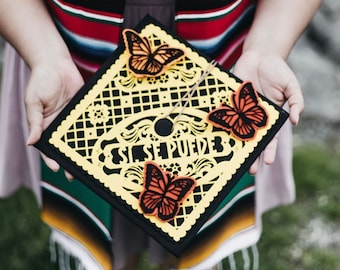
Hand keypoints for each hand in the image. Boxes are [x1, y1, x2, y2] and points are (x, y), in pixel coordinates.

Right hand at [25, 57, 83, 178]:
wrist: (56, 63)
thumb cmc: (40, 81)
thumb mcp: (33, 102)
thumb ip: (34, 122)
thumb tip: (30, 143)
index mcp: (46, 125)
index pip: (48, 146)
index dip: (52, 158)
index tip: (58, 169)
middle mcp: (60, 124)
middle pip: (66, 145)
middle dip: (71, 158)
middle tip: (77, 173)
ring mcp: (74, 118)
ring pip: (80, 137)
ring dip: (85, 149)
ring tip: (91, 162)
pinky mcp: (84, 110)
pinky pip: (90, 122)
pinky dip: (94, 131)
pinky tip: (101, 141)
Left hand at [233, 50, 303, 173]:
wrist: (260, 56)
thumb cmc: (278, 72)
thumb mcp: (292, 86)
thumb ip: (296, 102)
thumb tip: (296, 120)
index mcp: (270, 116)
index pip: (271, 138)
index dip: (270, 150)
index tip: (268, 162)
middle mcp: (254, 117)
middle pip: (253, 139)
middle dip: (252, 155)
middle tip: (249, 170)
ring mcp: (241, 110)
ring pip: (237, 131)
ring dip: (237, 145)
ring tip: (234, 160)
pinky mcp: (230, 102)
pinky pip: (226, 115)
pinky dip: (222, 125)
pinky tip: (219, 137)